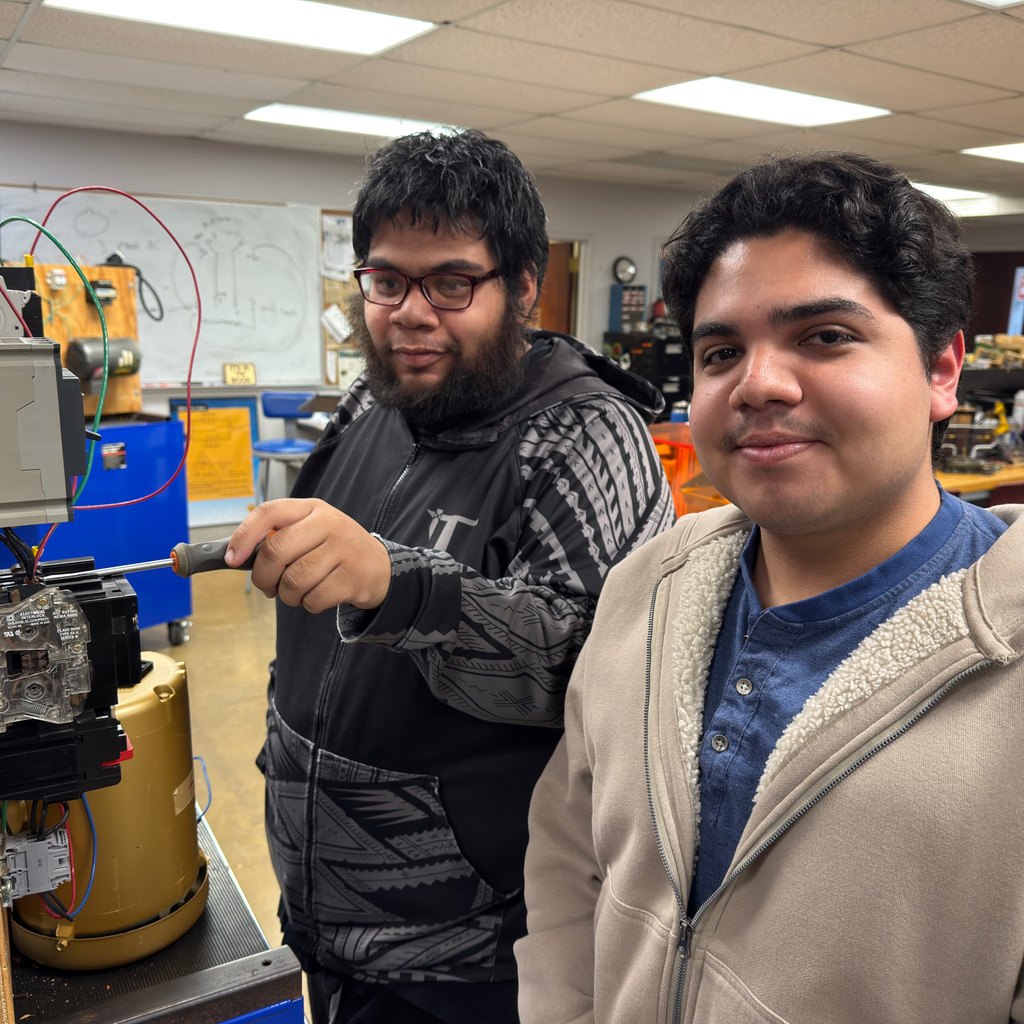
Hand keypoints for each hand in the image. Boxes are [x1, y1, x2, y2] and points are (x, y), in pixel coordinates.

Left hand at [226, 499, 391, 613]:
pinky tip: (318, 596)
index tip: (232, 558)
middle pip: (275, 551)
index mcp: (312, 508)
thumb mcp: (311, 531)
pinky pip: (313, 599)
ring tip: (297, 592)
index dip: (244, 536)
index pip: (269, 512)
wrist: (379, 567)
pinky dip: (308, 604)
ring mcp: (343, 549)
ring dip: (287, 595)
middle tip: (267, 587)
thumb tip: (236, 557)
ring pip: (293, 580)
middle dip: (263, 577)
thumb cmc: (335, 550)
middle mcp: (329, 523)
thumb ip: (279, 537)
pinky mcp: (353, 577)